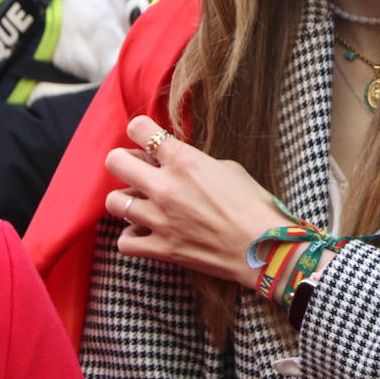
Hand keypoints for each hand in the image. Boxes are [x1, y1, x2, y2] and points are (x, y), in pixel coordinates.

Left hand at [103, 116, 293, 287]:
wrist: (265, 247)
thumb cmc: (254, 205)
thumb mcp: (229, 169)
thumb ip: (197, 163)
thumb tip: (180, 164)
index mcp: (185, 161)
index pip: (140, 129)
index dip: (140, 130)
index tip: (146, 138)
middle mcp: (166, 187)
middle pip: (115, 162)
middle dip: (123, 162)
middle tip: (136, 169)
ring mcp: (159, 219)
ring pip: (114, 202)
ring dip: (126, 200)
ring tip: (141, 203)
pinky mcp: (161, 249)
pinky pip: (124, 242)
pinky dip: (131, 237)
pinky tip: (145, 233)